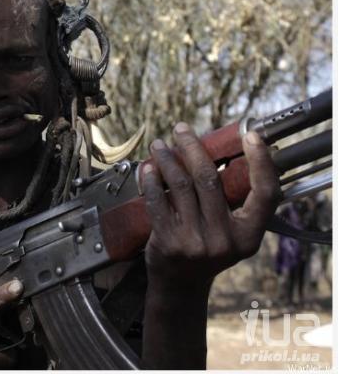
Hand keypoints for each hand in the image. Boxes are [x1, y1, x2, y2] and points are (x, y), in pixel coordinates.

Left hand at [142, 122, 280, 289]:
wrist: (180, 284)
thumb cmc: (207, 249)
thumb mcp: (231, 234)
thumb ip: (233, 202)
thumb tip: (219, 152)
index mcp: (248, 235)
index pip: (265, 193)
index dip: (262, 162)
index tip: (251, 135)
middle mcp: (224, 239)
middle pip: (209, 179)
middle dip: (193, 148)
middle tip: (181, 129)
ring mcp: (195, 242)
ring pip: (180, 186)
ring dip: (167, 159)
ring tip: (159, 145)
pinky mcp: (169, 242)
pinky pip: (158, 202)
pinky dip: (151, 181)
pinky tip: (147, 168)